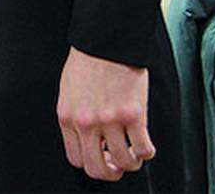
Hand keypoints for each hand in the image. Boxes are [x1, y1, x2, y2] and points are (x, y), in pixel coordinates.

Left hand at [57, 47, 152, 179]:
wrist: (104, 42)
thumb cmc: (86, 62)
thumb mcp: (68, 92)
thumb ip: (75, 118)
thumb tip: (89, 141)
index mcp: (67, 117)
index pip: (76, 159)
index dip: (92, 163)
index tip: (101, 157)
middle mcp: (87, 123)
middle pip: (98, 169)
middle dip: (111, 172)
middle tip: (119, 163)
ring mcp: (110, 120)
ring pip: (125, 163)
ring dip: (132, 161)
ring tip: (134, 151)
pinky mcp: (133, 115)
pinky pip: (144, 149)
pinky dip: (147, 152)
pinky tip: (145, 142)